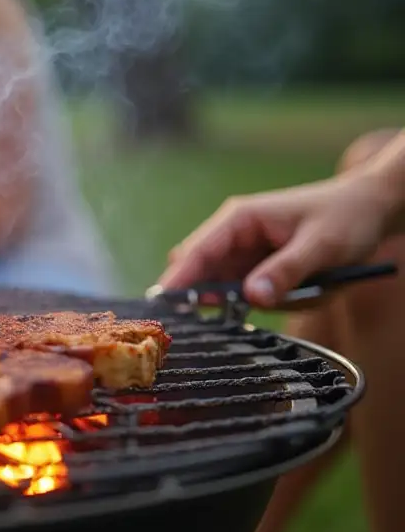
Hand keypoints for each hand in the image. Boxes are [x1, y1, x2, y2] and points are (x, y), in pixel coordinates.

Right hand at [157, 169, 394, 307]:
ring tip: (270, 303)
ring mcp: (243, 253)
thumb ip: (286, 271)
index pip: (197, 252)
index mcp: (239, 220)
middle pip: (199, 271)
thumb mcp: (321, 245)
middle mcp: (233, 235)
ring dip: (237, 302)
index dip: (178, 279)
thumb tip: (251, 296)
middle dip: (202, 296)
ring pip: (219, 286)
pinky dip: (253, 304)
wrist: (369, 210)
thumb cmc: (345, 218)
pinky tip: (278, 301)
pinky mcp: (255, 269)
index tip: (162, 305)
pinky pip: (241, 293)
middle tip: (208, 321)